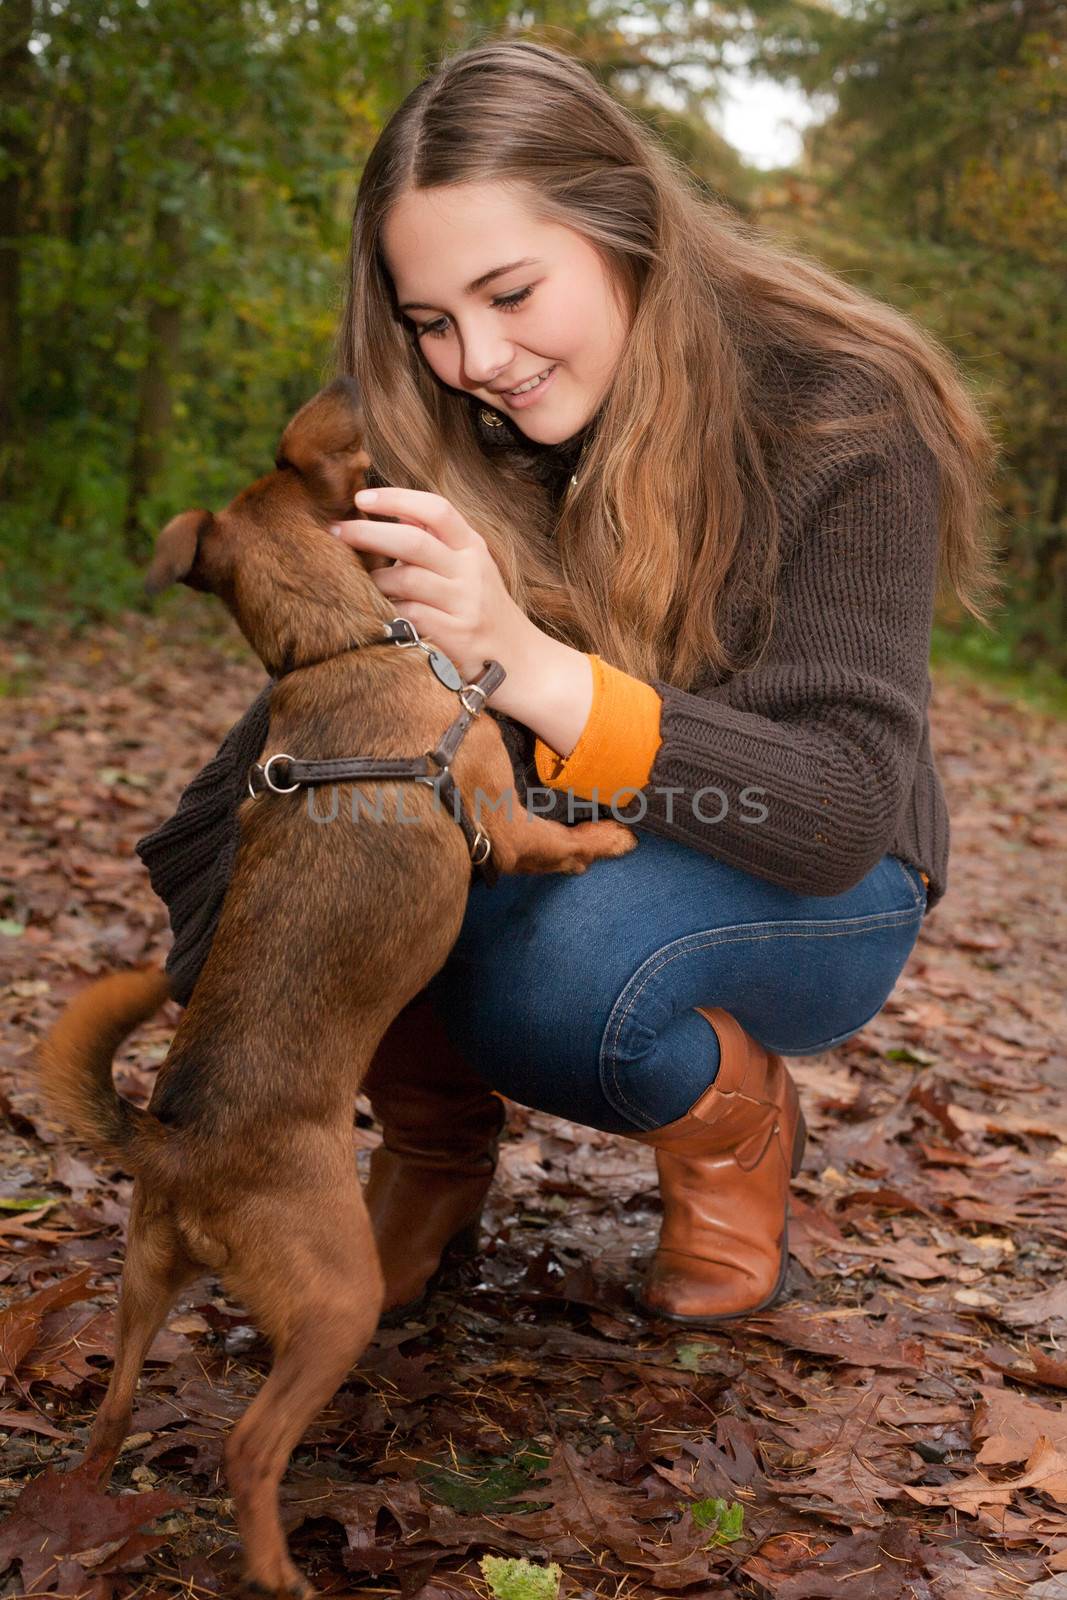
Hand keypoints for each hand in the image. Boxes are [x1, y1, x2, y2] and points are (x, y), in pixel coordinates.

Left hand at [332, 486, 593, 747]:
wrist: (523, 663)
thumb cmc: (485, 612)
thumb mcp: (472, 569)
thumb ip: (439, 541)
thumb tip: (397, 510)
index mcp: (473, 548)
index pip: (436, 509)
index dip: (396, 498)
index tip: (361, 499)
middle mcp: (472, 571)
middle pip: (413, 540)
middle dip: (369, 532)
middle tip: (337, 531)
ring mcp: (465, 604)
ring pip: (406, 578)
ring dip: (376, 579)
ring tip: (362, 583)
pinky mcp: (456, 635)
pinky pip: (410, 615)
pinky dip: (390, 611)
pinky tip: (380, 614)